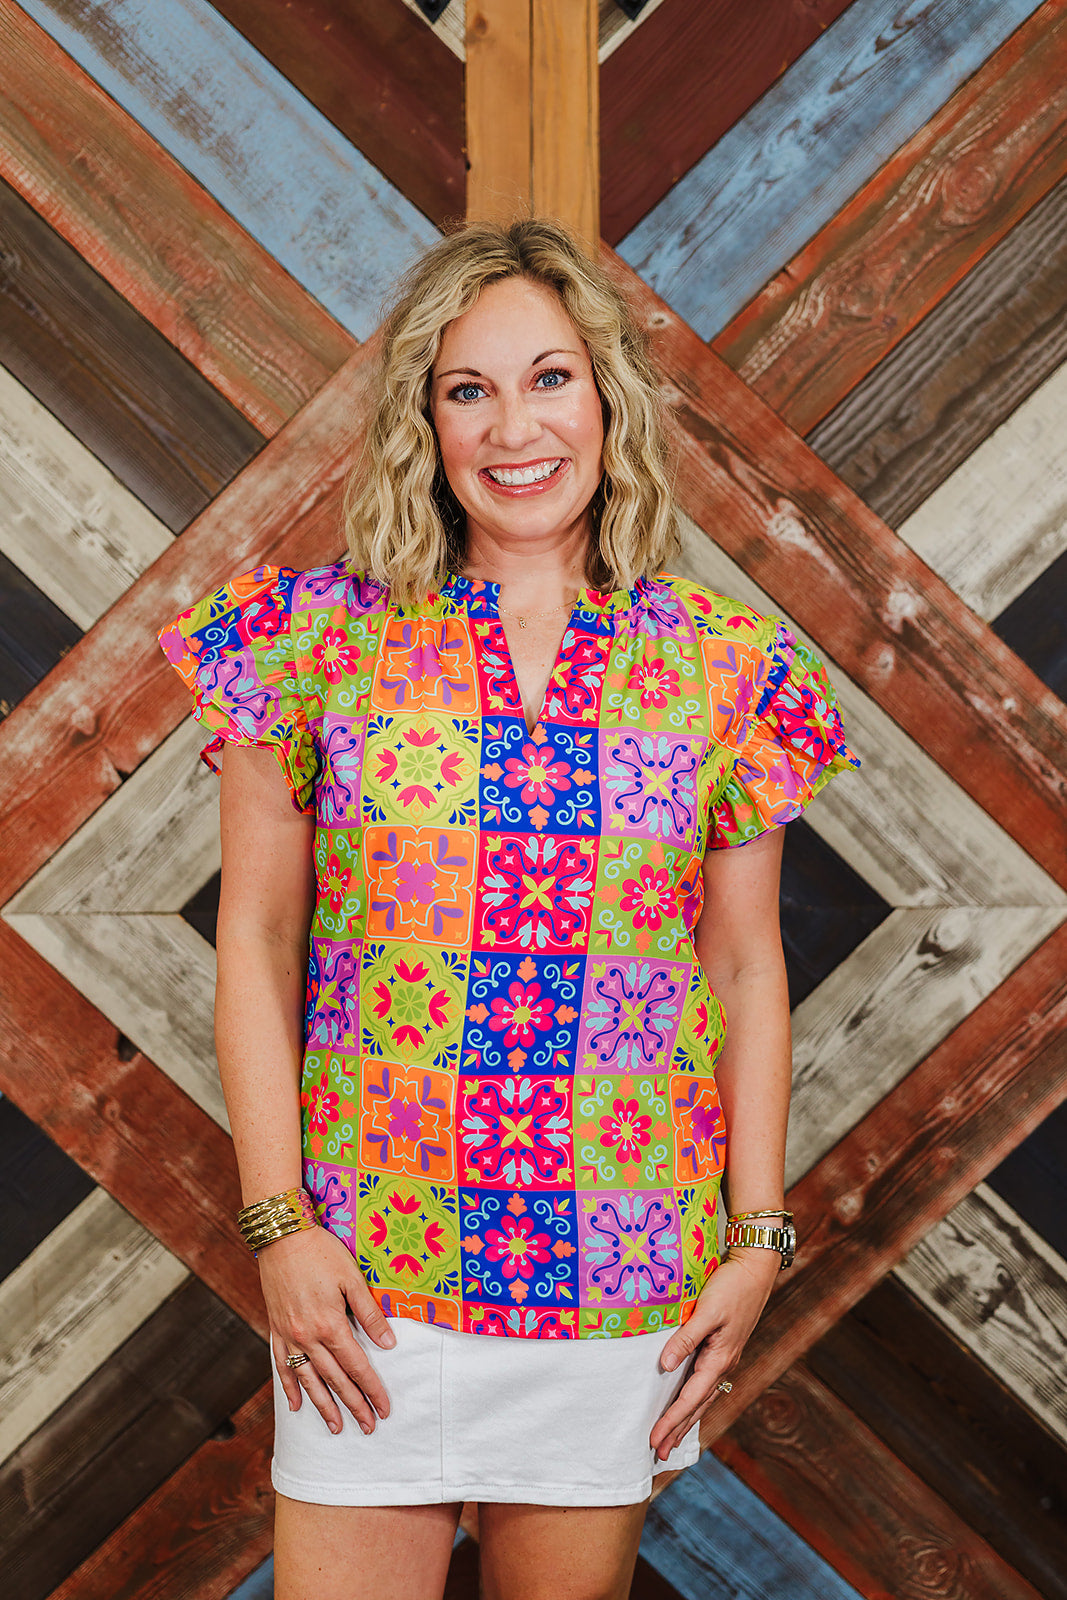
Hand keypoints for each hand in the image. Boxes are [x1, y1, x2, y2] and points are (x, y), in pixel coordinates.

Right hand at [258, 1224, 394, 1434]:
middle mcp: (307, 1337)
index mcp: (330, 1325)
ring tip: (337, 1427)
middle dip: (353, 1405)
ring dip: (323, 1406)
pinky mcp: (276, 1330)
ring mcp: (289, 1336)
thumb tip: (389, 1344)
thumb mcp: (352, 1278)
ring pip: (308, 1380)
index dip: (372, 1390)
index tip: (384, 1410)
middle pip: (335, 1380)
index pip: (357, 1367)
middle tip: (368, 1427)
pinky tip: (296, 1406)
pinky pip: (281, 1366)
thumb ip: (370, 1313)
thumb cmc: (322, 1252)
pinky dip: (290, 1387)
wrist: (282, 1236)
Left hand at [650, 1248, 780, 1459]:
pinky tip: (689, 1404)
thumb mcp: (707, 1311)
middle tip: (659, 1455)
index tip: (654, 1440)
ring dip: (686, 1419)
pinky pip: (706, 1383)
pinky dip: (695, 1400)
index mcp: (719, 1359)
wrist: (755, 1269)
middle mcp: (723, 1364)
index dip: (671, 1421)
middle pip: (697, 1406)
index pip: (690, 1399)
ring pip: (703, 1398)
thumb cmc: (730, 1287)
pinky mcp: (723, 1348)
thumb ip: (686, 1338)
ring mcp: (725, 1358)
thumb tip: (665, 1365)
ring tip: (672, 1439)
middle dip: (678, 1430)